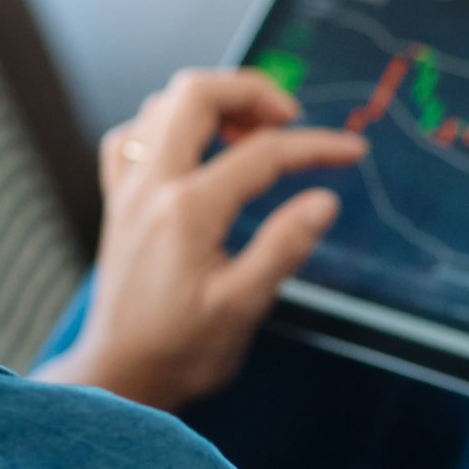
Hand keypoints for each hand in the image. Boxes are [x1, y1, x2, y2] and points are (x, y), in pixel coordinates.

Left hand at [49, 68, 367, 410]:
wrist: (119, 377)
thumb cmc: (180, 351)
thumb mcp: (242, 308)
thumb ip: (282, 248)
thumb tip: (322, 200)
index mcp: (188, 209)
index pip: (263, 153)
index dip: (315, 146)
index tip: (351, 151)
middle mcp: (152, 185)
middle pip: (197, 94)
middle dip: (252, 90)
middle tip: (290, 119)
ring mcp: (128, 189)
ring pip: (162, 105)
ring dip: (211, 103)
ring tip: (250, 132)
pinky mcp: (117, 202)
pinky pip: (132, 136)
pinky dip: (166, 125)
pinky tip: (193, 149)